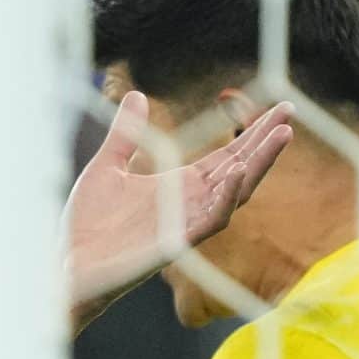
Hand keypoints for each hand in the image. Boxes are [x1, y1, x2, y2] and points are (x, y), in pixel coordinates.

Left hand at [64, 92, 293, 330]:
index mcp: (179, 186)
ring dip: (259, 164)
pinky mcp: (176, 244)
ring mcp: (187, 224)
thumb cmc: (86, 224)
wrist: (67, 263)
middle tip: (291, 110)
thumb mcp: (106, 167)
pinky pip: (211, 221)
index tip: (277, 106)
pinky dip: (226, 196)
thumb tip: (136, 94)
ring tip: (281, 135)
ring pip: (236, 193)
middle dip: (266, 141)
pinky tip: (237, 172)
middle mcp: (191, 204)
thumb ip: (125, 134)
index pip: (227, 155)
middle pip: (241, 169)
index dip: (252, 133)